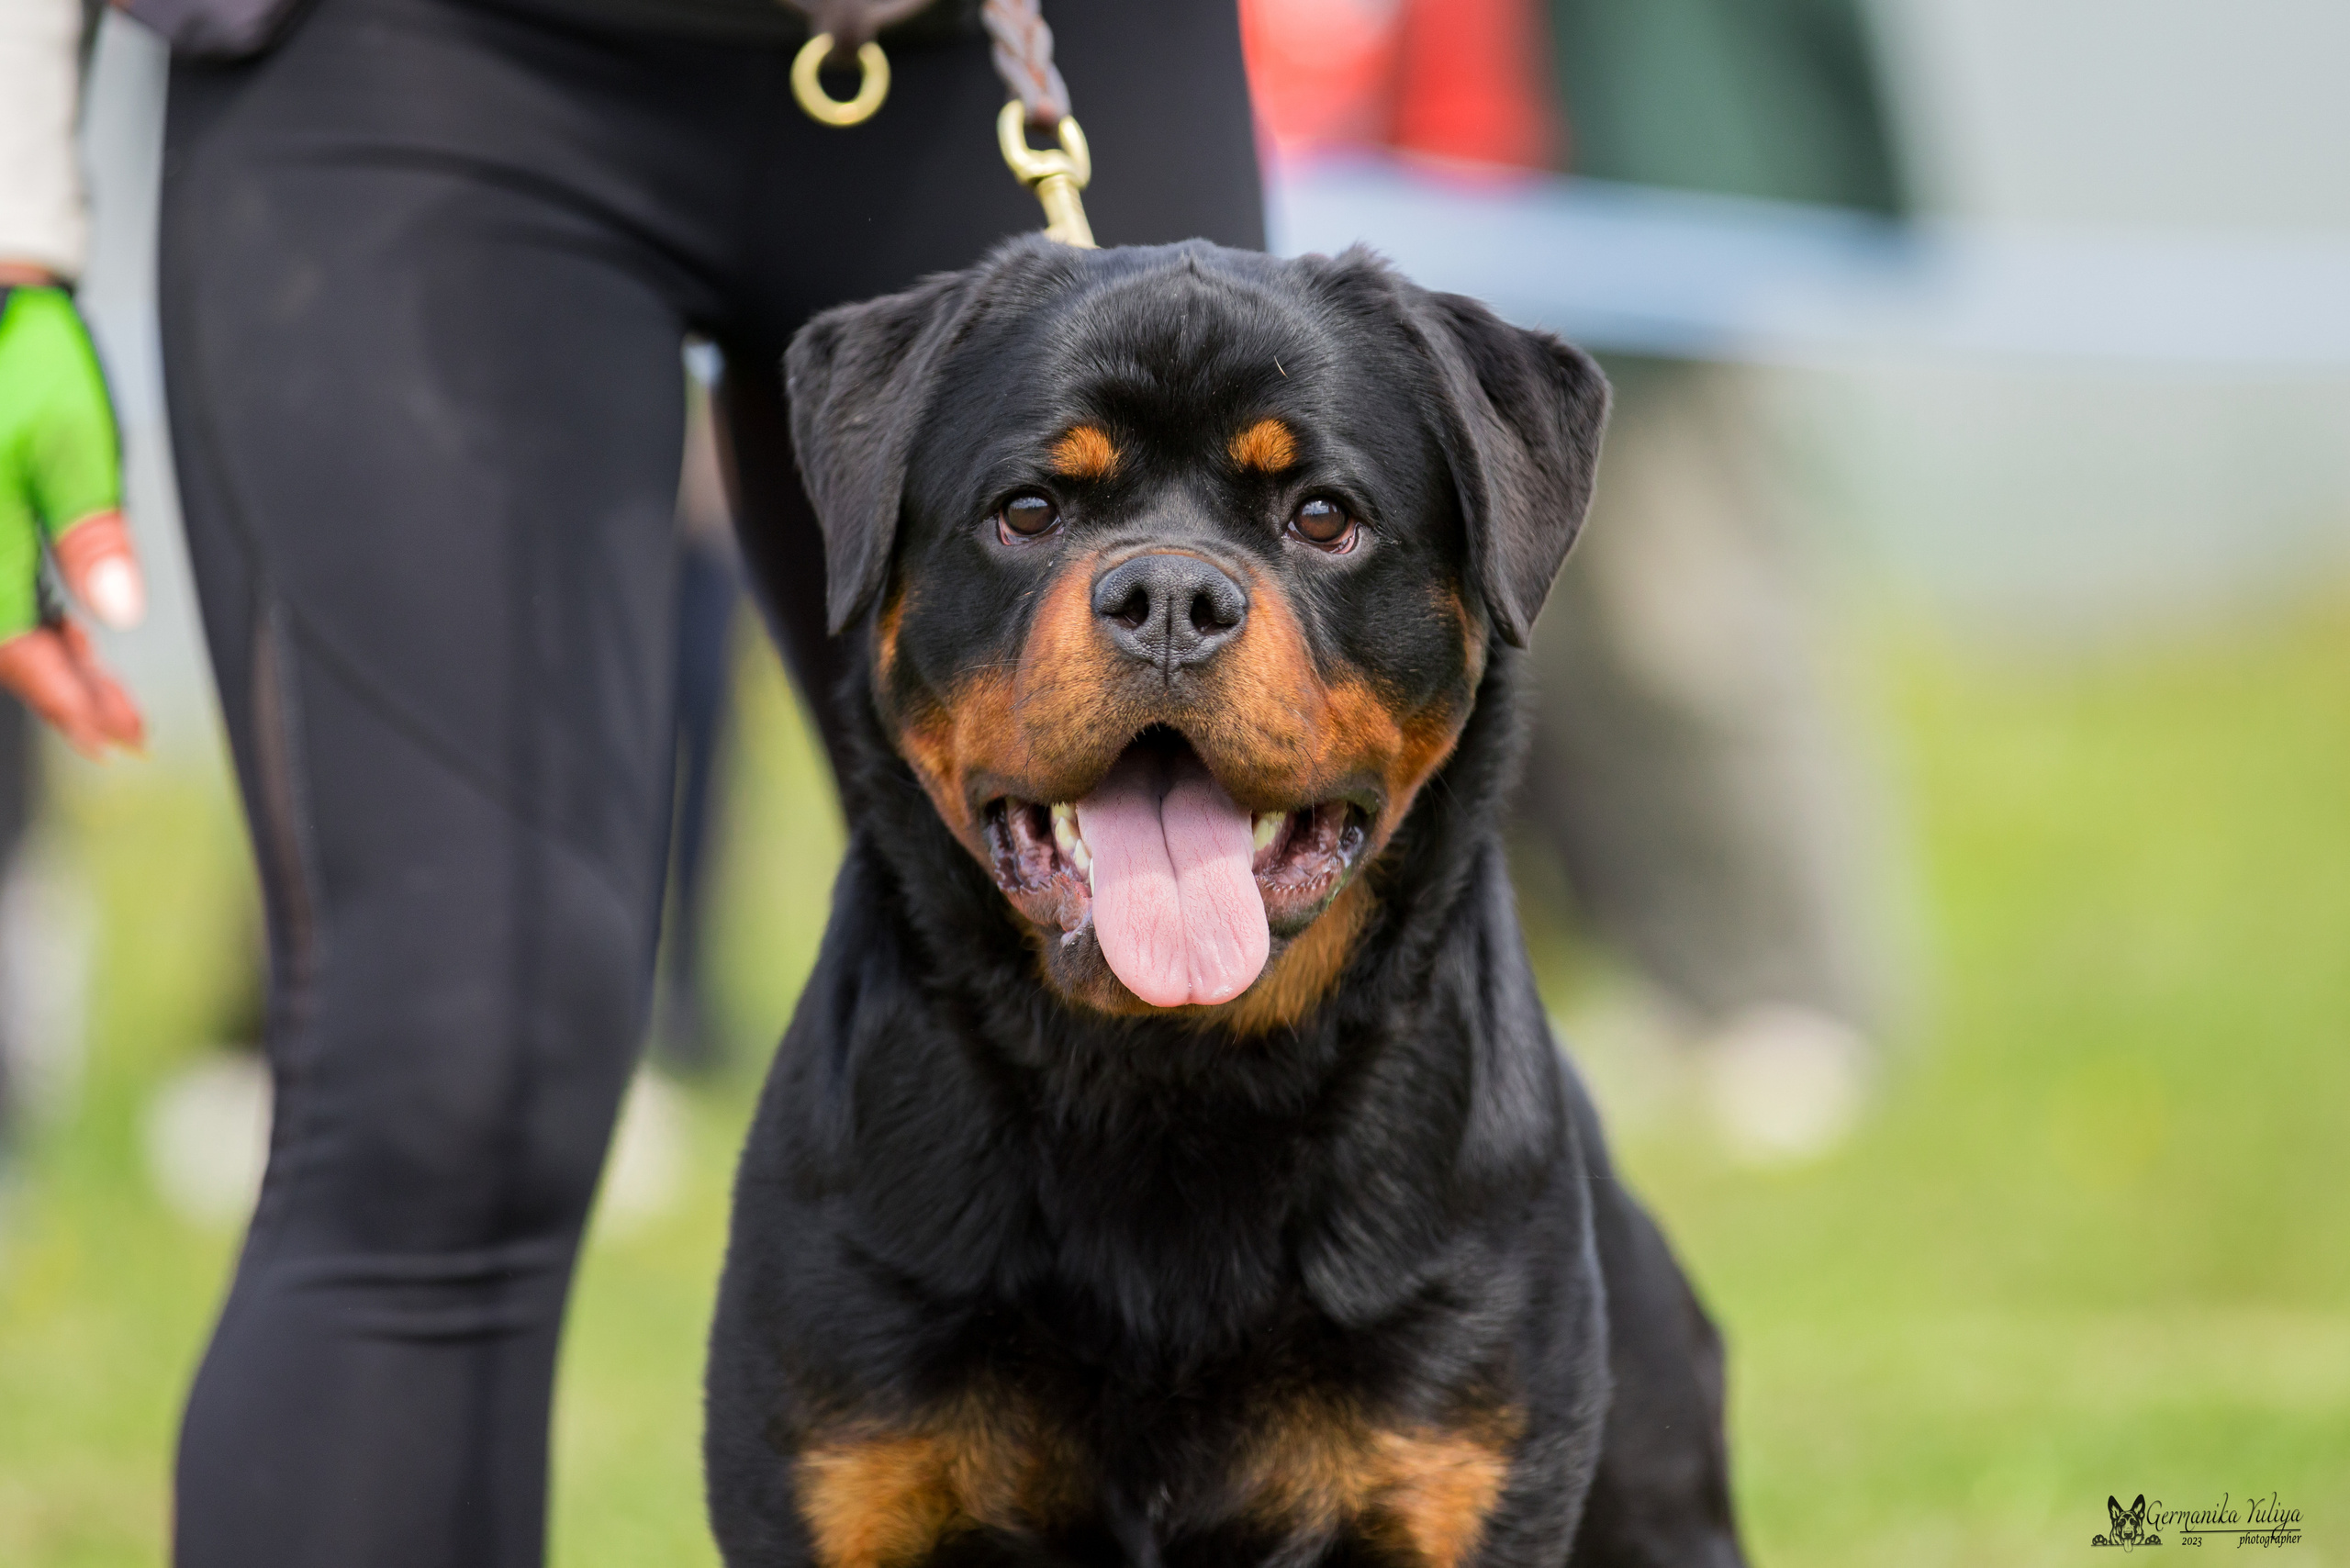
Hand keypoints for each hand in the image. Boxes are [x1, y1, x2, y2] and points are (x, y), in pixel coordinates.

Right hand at [0, 274, 146, 756]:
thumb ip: (93, 530)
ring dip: (49, 658)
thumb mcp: (72, 439)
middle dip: (61, 689)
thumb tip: (119, 610)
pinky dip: (34, 616)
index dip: (61, 695)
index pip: (11, 639)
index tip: (109, 735)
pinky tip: (72, 633)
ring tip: (109, 697)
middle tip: (123, 731)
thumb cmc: (24, 358)